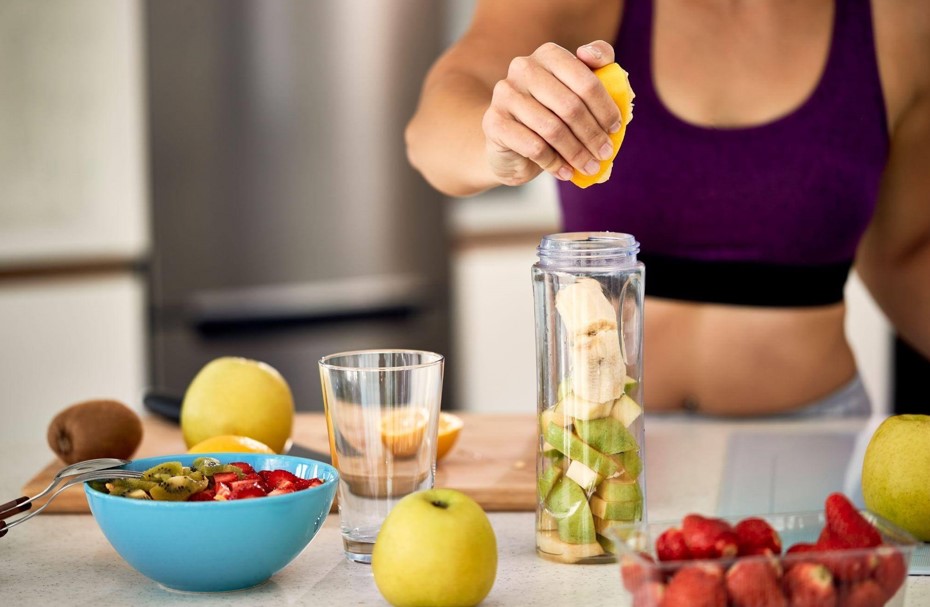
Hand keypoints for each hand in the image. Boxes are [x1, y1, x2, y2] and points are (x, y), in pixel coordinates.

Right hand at [481, 40, 621, 186]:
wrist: (508, 144)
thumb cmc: (550, 116)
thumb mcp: (575, 92)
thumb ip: (597, 71)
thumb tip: (599, 62)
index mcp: (548, 54)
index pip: (585, 80)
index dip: (605, 107)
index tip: (616, 129)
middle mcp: (523, 68)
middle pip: (570, 106)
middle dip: (592, 134)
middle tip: (604, 154)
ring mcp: (505, 94)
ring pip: (552, 129)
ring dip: (576, 153)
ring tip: (589, 167)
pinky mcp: (494, 122)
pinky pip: (533, 146)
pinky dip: (554, 163)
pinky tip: (566, 172)